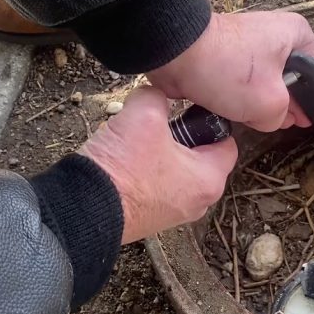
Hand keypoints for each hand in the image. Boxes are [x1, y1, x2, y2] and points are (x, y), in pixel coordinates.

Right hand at [78, 87, 237, 242]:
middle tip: (160, 124)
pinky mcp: (152, 217)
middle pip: (201, 156)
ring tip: (139, 140)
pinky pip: (158, 185)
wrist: (86, 208)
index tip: (189, 111)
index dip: (209, 120)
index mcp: (210, 179)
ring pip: (178, 170)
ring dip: (161, 152)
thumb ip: (157, 96)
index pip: (227, 142)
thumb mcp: (144, 113)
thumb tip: (154, 96)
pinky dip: (147, 170)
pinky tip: (127, 158)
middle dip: (182, 136)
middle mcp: (199, 201)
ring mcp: (175, 213)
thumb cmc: (124, 167)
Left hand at [147, 12, 313, 131]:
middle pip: (303, 78)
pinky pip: (254, 84)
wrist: (175, 51)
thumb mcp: (268, 101)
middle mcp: (279, 38)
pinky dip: (256, 101)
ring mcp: (255, 48)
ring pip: (276, 84)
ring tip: (289, 125)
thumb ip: (282, 116)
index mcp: (298, 37)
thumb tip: (276, 117)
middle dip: (307, 104)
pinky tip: (258, 120)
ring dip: (279, 105)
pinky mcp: (232, 59)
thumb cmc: (227, 68)